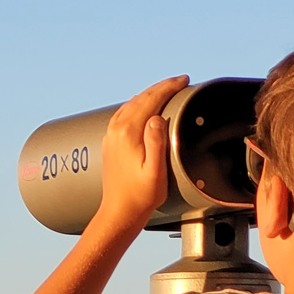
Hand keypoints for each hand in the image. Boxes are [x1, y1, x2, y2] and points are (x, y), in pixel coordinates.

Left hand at [95, 75, 188, 231]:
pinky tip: (146, 107)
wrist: (119, 212)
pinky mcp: (110, 143)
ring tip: (167, 90)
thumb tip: (158, 117)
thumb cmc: (140, 196)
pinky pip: (124, 114)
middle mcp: (116, 130)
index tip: (184, 80)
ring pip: (132, 104)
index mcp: (128, 132)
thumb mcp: (155, 171)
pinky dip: (138, 105)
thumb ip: (157, 142)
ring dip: (150, 94)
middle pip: (141, 98)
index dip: (169, 87)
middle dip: (161, 87)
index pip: (151, 99)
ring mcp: (111, 135)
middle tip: (180, 82)